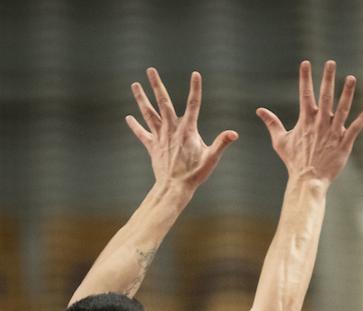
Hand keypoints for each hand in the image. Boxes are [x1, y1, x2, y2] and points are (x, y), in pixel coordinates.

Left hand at [127, 68, 237, 188]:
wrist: (174, 188)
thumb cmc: (195, 174)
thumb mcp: (211, 159)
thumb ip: (222, 143)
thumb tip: (234, 133)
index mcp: (187, 130)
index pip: (193, 104)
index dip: (195, 88)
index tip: (195, 74)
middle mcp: (171, 129)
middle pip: (162, 102)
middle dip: (156, 85)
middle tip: (151, 70)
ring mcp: (160, 137)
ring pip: (148, 113)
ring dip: (141, 98)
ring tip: (134, 85)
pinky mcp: (152, 146)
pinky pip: (142, 133)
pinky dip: (135, 126)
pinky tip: (128, 118)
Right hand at [256, 60, 362, 183]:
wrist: (308, 180)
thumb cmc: (294, 161)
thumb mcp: (280, 141)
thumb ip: (272, 123)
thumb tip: (259, 110)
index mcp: (306, 121)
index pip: (305, 94)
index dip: (305, 78)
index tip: (305, 63)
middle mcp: (320, 123)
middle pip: (325, 96)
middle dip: (327, 78)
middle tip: (331, 62)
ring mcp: (333, 133)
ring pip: (342, 109)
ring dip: (347, 93)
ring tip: (351, 78)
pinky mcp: (344, 144)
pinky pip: (356, 128)